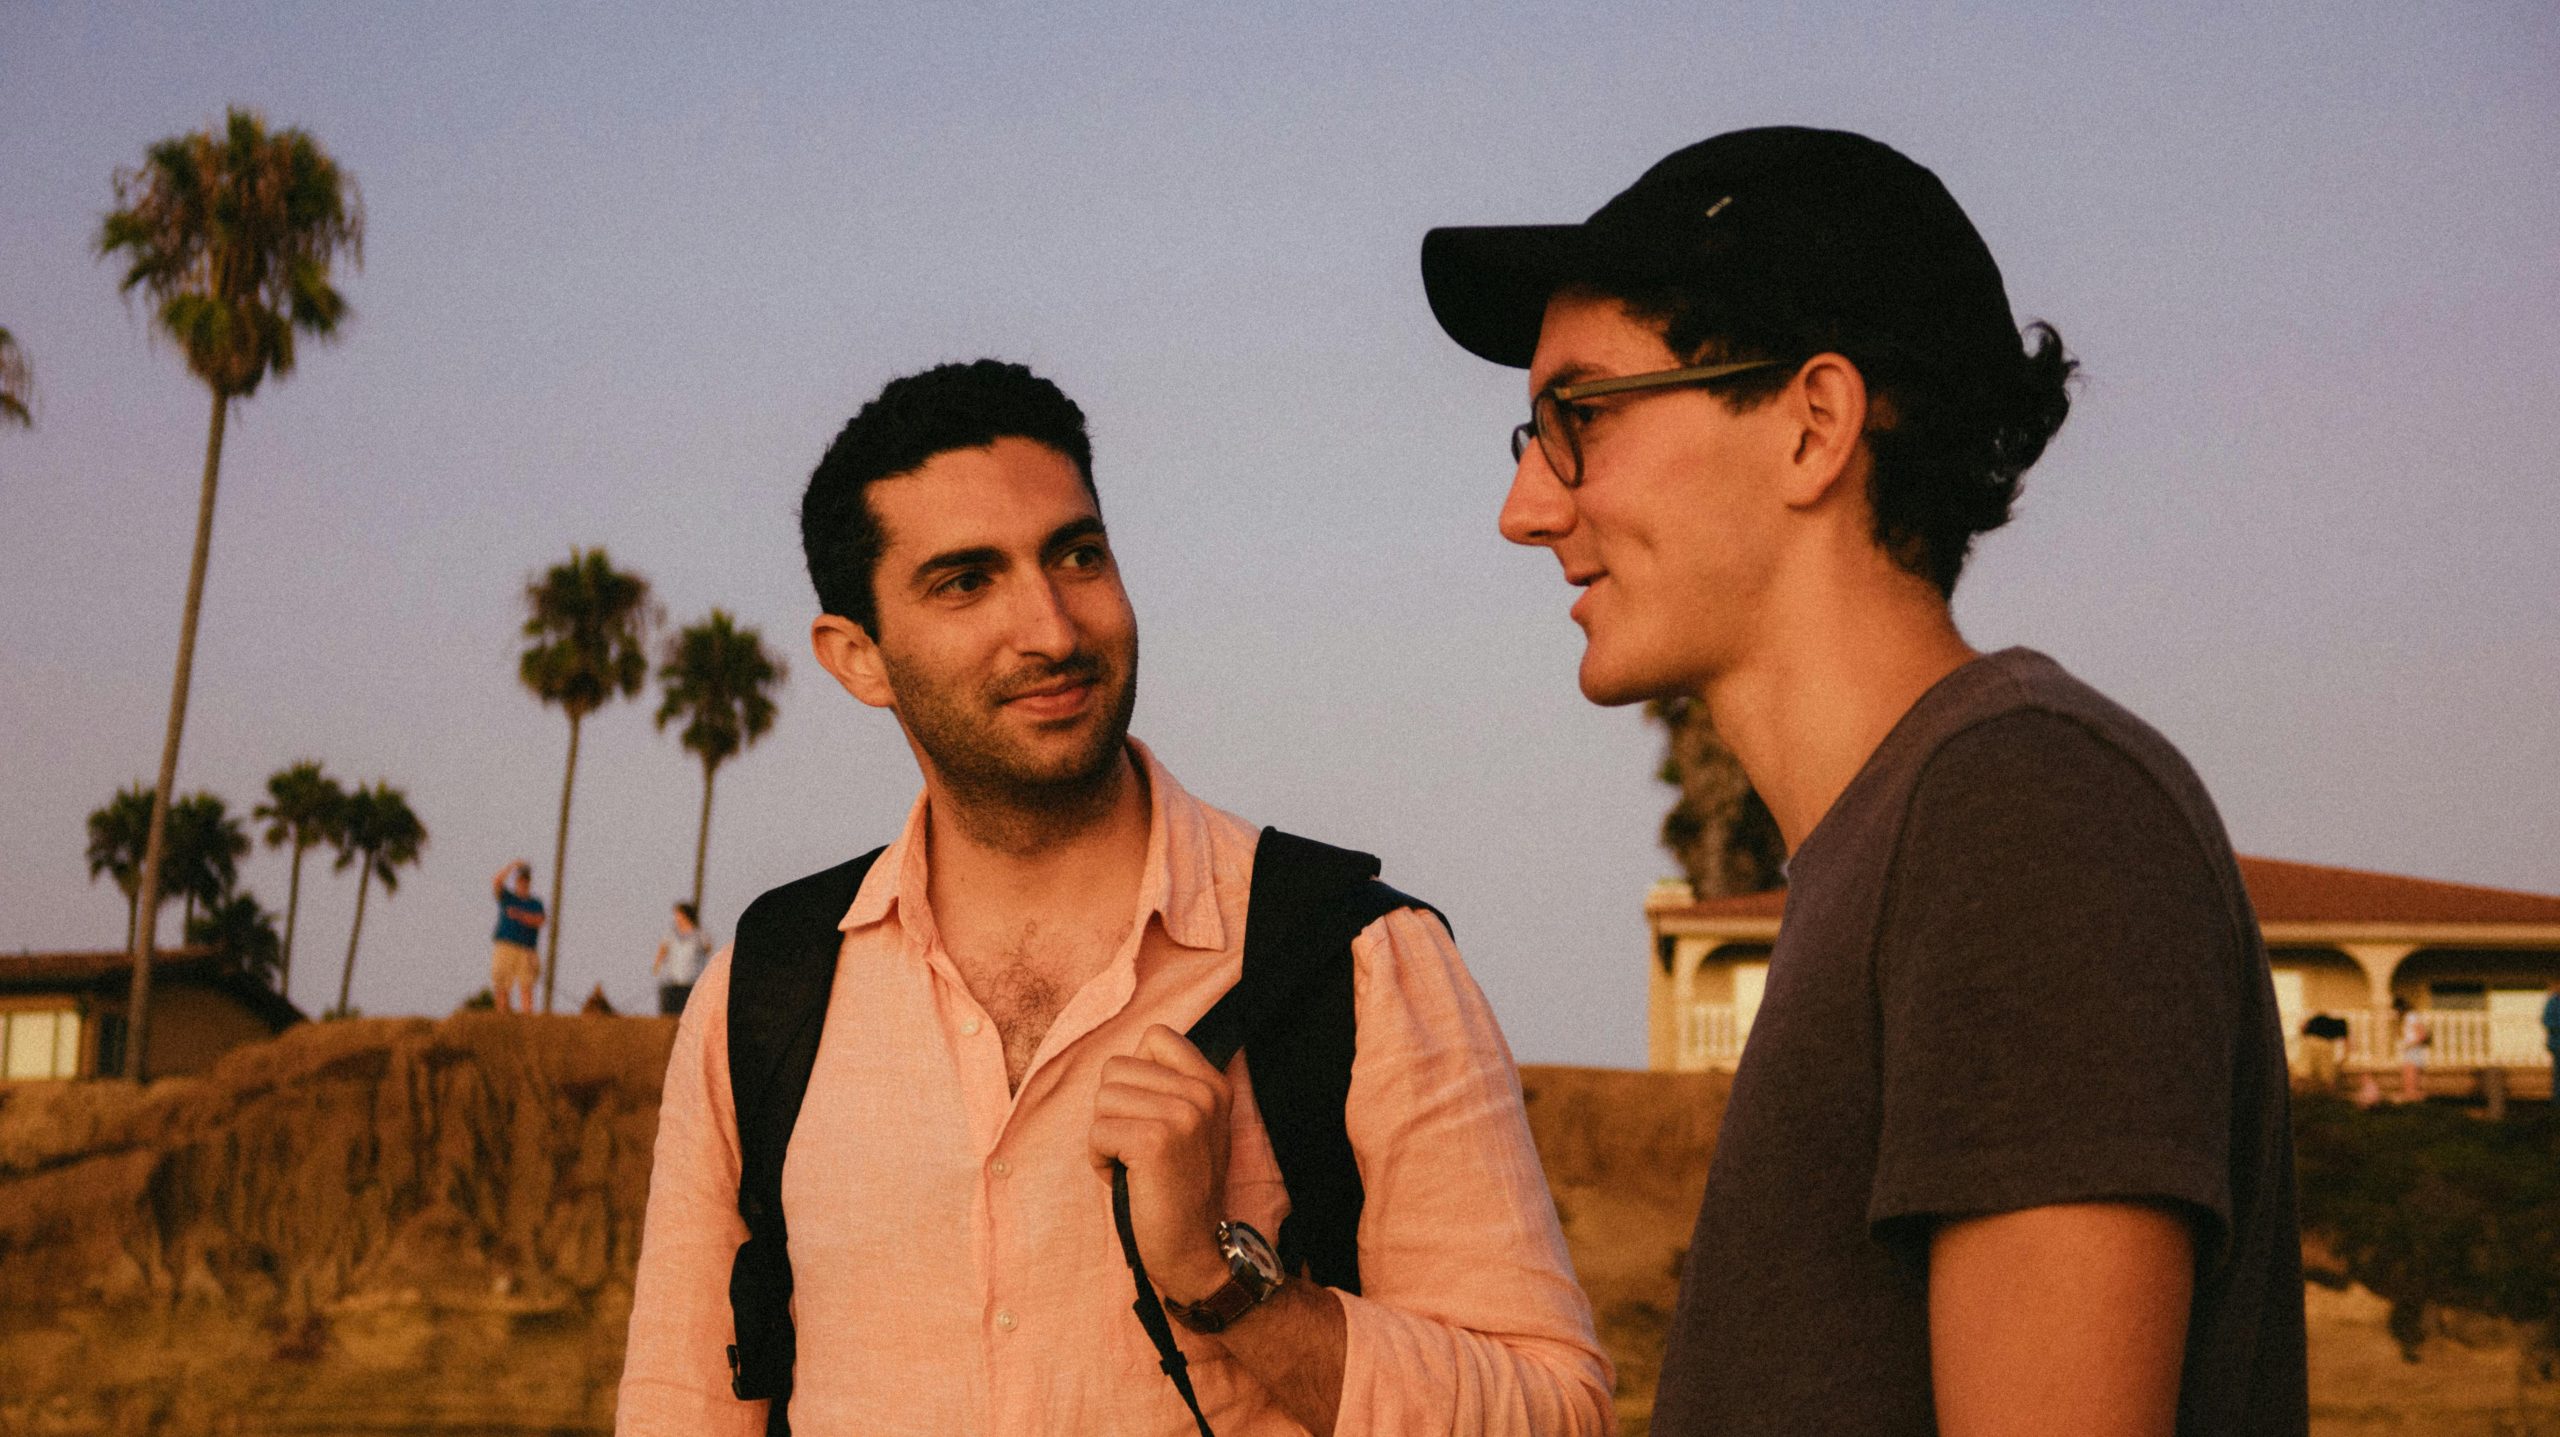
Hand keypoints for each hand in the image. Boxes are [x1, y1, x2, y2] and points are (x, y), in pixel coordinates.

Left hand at [1089, 1024, 1232, 1303]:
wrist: (1195, 1248)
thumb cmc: (1178, 1187)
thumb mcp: (1190, 1124)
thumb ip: (1168, 1085)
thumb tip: (1121, 1058)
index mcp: (1213, 1083)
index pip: (1154, 1036)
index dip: (1135, 1075)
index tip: (1149, 1114)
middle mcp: (1203, 1092)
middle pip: (1117, 1068)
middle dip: (1113, 1110)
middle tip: (1139, 1148)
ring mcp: (1182, 1114)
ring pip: (1102, 1099)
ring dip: (1105, 1136)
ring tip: (1134, 1164)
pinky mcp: (1155, 1141)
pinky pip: (1097, 1132)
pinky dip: (1099, 1159)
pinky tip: (1127, 1178)